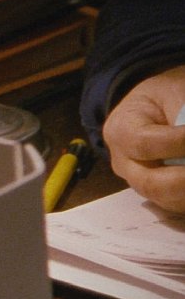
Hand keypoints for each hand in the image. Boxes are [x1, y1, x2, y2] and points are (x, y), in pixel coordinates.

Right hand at [103, 65, 184, 212]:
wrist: (157, 108)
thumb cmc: (167, 96)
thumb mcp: (176, 93)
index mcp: (120, 130)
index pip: (145, 144)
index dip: (180, 143)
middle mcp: (123, 163)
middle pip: (152, 183)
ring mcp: (138, 182)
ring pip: (168, 200)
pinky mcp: (157, 194)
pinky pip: (179, 205)